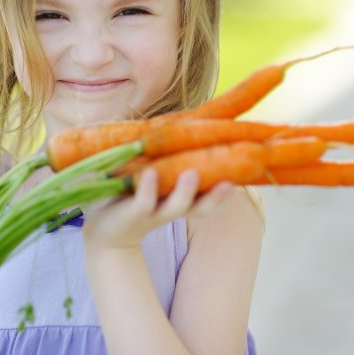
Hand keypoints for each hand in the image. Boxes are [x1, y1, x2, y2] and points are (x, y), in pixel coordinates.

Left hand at [82, 168, 232, 250]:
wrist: (105, 230)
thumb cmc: (135, 195)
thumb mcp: (159, 177)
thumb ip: (174, 160)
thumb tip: (197, 124)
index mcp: (183, 200)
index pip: (210, 196)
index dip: (227, 187)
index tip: (247, 171)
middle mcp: (173, 209)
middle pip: (201, 207)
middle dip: (215, 196)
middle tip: (229, 181)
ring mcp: (154, 212)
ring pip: (175, 205)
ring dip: (185, 191)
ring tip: (192, 173)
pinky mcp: (132, 213)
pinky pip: (143, 201)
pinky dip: (148, 188)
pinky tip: (150, 172)